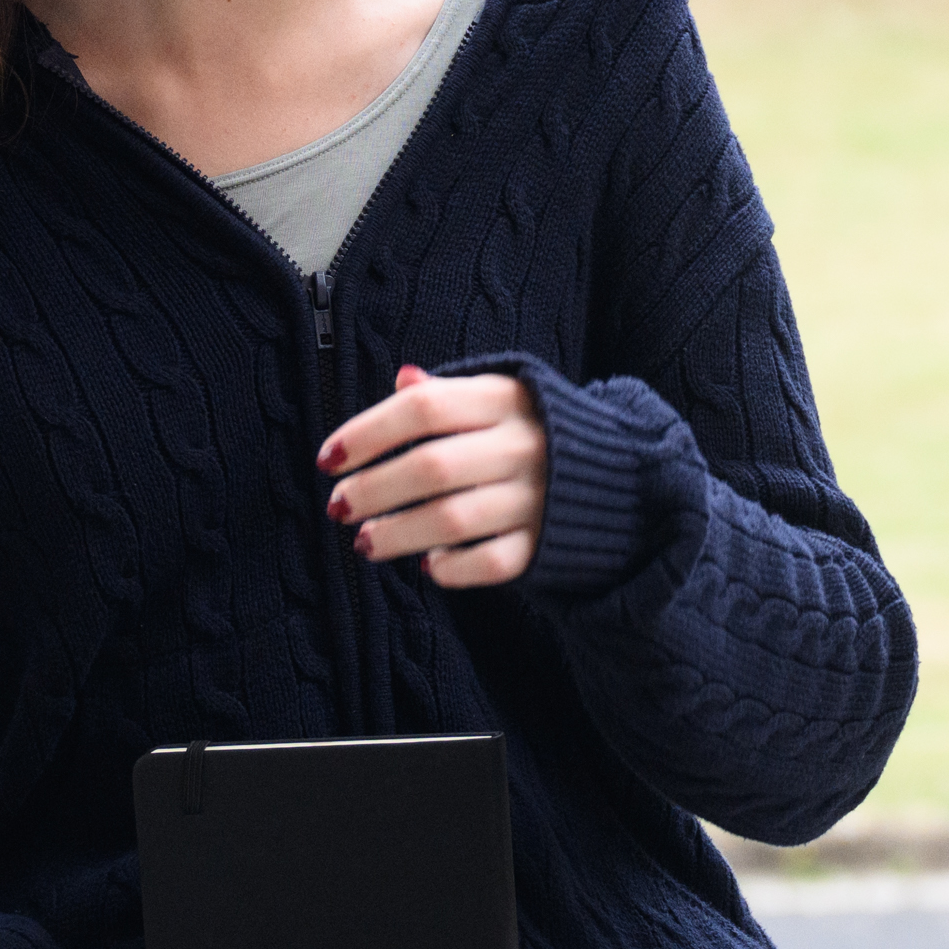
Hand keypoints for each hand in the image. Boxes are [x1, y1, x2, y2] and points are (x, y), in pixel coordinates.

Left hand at [319, 365, 547, 588]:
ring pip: (453, 519)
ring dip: (398, 534)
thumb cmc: (535, 430)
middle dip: (373, 490)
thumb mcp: (500, 396)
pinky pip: (491, 562)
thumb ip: (449, 393)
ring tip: (365, 542)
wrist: (619, 471)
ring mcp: (537, 497)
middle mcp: (522, 445)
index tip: (329, 458)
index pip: (424, 408)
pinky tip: (429, 565)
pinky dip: (452, 568)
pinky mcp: (546, 542)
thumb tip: (402, 381)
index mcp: (505, 398)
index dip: (368, 433)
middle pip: (431, 467)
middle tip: (339, 506)